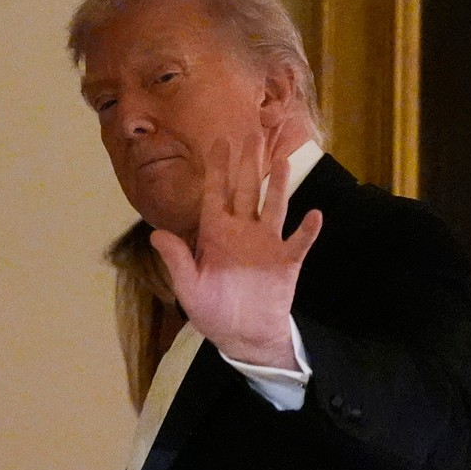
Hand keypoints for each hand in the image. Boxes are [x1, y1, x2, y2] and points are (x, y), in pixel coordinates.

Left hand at [150, 134, 321, 368]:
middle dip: (248, 163)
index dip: (217, 168)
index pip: (216, 193)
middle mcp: (242, 231)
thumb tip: (156, 234)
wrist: (243, 335)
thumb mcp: (188, 287)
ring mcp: (267, 244)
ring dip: (278, 185)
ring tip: (282, 161)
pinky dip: (307, 230)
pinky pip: (298, 241)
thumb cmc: (212, 311)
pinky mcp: (286, 262)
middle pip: (247, 190)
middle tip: (251, 134)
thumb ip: (176, 260)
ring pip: (274, 206)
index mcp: (215, 234)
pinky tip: (313, 215)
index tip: (219, 141)